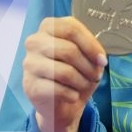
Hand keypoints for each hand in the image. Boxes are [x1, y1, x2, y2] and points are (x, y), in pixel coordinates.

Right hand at [23, 16, 106, 131]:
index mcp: (49, 27)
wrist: (62, 104)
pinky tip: (73, 96)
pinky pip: (57, 89)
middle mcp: (35, 41)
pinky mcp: (30, 85)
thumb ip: (93, 51)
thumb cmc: (76, 74)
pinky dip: (72, 95)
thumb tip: (99, 59)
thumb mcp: (88, 57)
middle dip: (88, 67)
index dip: (91, 46)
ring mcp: (29, 63)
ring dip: (82, 82)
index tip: (102, 61)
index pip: (71, 29)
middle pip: (69, 50)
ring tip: (84, 85)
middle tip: (95, 77)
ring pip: (64, 71)